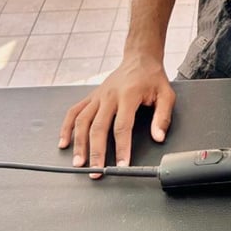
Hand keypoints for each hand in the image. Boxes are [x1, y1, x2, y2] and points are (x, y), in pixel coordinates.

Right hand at [57, 58, 175, 176]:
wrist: (139, 59)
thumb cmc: (152, 78)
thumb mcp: (166, 94)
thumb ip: (163, 117)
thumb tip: (158, 137)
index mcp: (128, 95)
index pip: (122, 127)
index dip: (122, 148)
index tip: (121, 165)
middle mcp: (109, 96)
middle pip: (98, 127)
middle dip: (96, 152)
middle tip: (96, 171)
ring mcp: (97, 96)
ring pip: (82, 121)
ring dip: (78, 143)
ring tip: (78, 163)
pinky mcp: (91, 96)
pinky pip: (74, 112)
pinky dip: (66, 128)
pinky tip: (64, 142)